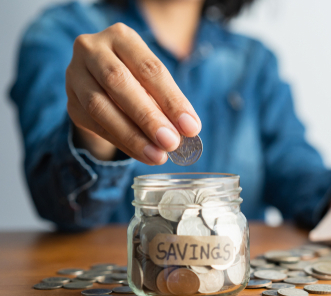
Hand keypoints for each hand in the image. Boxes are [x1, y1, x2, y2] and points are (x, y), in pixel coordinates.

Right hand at [66, 23, 200, 164]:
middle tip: (171, 142)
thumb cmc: (137, 78)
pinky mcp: (71, 102)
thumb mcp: (154, 81)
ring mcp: (75, 75)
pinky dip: (122, 143)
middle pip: (119, 83)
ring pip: (100, 107)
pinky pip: (95, 126)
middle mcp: (92, 50)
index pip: (149, 68)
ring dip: (132, 136)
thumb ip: (168, 101)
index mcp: (121, 37)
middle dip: (148, 117)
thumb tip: (188, 129)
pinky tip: (142, 154)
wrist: (101, 82)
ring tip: (157, 155)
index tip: (191, 127)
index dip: (171, 99)